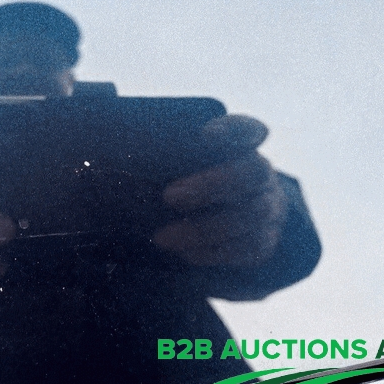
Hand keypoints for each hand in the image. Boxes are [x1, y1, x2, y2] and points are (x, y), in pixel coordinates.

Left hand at [153, 115, 288, 267]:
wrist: (233, 214)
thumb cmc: (192, 178)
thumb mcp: (182, 162)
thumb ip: (164, 155)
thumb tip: (115, 155)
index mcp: (242, 145)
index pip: (247, 130)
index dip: (233, 131)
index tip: (206, 135)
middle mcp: (260, 173)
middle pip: (251, 173)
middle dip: (210, 185)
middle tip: (169, 197)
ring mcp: (268, 207)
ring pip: (250, 217)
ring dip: (203, 230)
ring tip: (162, 238)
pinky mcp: (264, 241)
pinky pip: (246, 249)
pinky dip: (212, 253)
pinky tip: (183, 253)